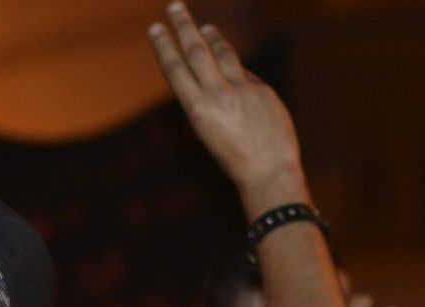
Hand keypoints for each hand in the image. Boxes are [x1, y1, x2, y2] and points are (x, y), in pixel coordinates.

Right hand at [148, 3, 307, 209]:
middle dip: (183, 26)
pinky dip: (237, 73)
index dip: (164, 46)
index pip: (176, 69)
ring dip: (211, 37)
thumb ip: (211, 97)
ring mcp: (242, 90)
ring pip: (223, 53)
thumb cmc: (235, 157)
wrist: (268, 172)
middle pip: (196, 51)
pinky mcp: (261, 89)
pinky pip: (245, 75)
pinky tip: (235, 77)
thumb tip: (220, 68)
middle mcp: (218, 95)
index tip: (156, 28)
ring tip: (204, 27)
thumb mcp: (211, 130)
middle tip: (174, 5)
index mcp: (198, 110)